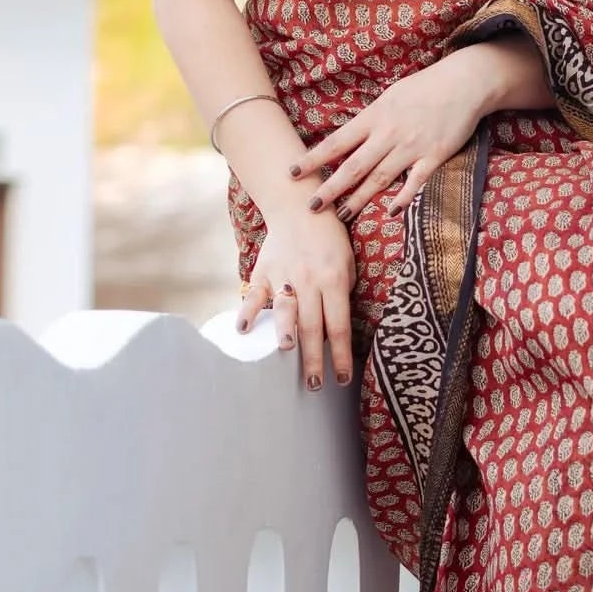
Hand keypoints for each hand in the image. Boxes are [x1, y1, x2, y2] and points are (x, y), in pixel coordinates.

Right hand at [237, 195, 356, 389]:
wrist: (298, 206)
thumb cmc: (329, 238)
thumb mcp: (348, 262)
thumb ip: (343, 292)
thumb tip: (335, 327)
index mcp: (334, 280)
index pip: (339, 325)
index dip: (341, 354)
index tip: (342, 379)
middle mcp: (309, 280)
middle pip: (313, 325)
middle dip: (315, 358)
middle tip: (315, 385)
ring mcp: (284, 275)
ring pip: (285, 308)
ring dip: (286, 331)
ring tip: (285, 352)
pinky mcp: (263, 271)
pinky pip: (255, 294)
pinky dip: (249, 311)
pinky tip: (244, 329)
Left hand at [286, 51, 489, 221]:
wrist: (463, 83)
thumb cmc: (424, 88)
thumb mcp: (389, 97)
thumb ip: (370, 120)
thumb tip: (348, 140)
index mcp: (374, 117)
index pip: (336, 142)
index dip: (313, 159)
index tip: (292, 173)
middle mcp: (388, 134)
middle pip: (353, 166)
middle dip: (330, 188)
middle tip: (311, 206)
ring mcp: (411, 147)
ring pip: (379, 178)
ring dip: (359, 199)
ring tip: (342, 215)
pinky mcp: (434, 156)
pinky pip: (415, 181)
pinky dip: (403, 197)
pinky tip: (390, 211)